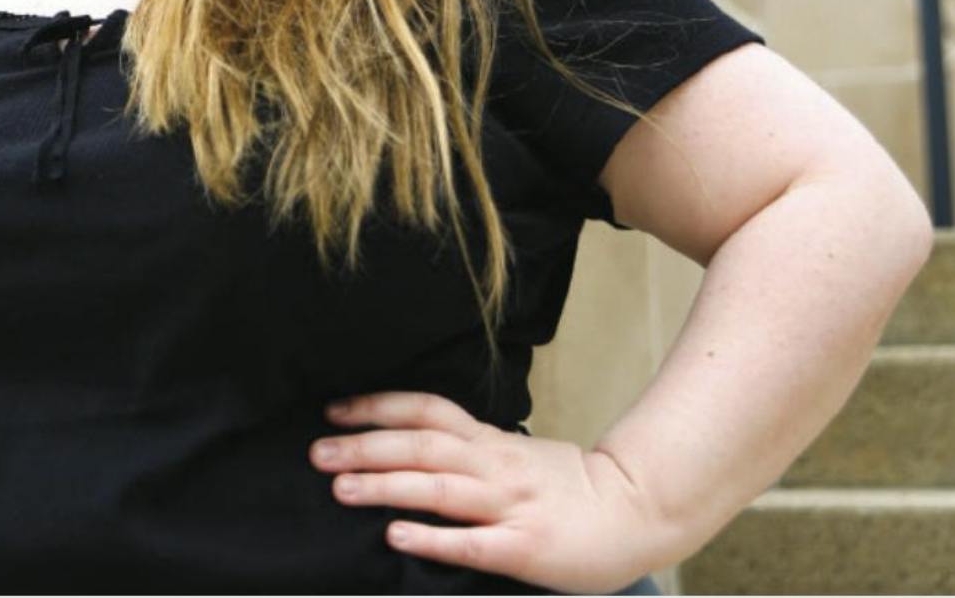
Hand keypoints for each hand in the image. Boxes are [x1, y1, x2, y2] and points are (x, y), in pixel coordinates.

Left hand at [310, 390, 671, 594]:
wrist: (638, 508)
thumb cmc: (568, 486)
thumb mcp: (516, 454)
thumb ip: (471, 450)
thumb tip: (414, 447)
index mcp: (489, 441)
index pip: (425, 411)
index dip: (377, 407)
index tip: (333, 410)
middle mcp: (494, 465)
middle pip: (420, 446)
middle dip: (365, 446)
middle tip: (315, 451)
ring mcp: (509, 506)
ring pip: (438, 489)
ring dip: (385, 485)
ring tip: (340, 486)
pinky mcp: (525, 548)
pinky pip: (472, 543)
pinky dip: (432, 538)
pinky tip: (396, 536)